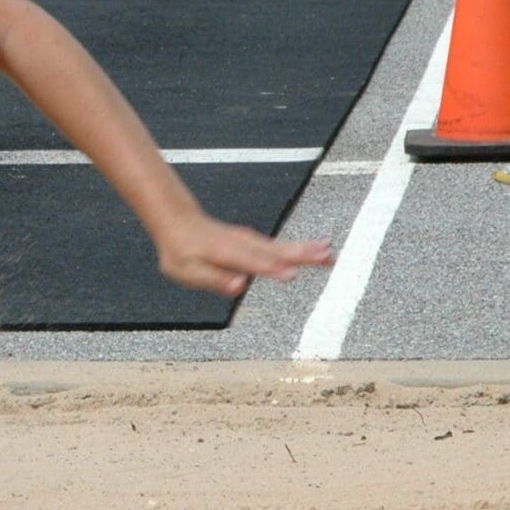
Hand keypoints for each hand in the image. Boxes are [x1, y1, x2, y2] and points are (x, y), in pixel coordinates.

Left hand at [153, 210, 332, 297]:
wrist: (179, 222)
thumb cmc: (181, 252)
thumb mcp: (187, 271)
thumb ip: (213, 279)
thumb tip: (240, 286)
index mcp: (227, 253)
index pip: (253, 263)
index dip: (272, 269)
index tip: (292, 275)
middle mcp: (243, 244)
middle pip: (276, 251)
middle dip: (301, 255)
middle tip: (327, 259)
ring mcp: (250, 240)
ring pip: (282, 246)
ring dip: (307, 250)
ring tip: (330, 255)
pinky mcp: (254, 241)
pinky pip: (280, 245)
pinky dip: (300, 247)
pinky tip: (317, 250)